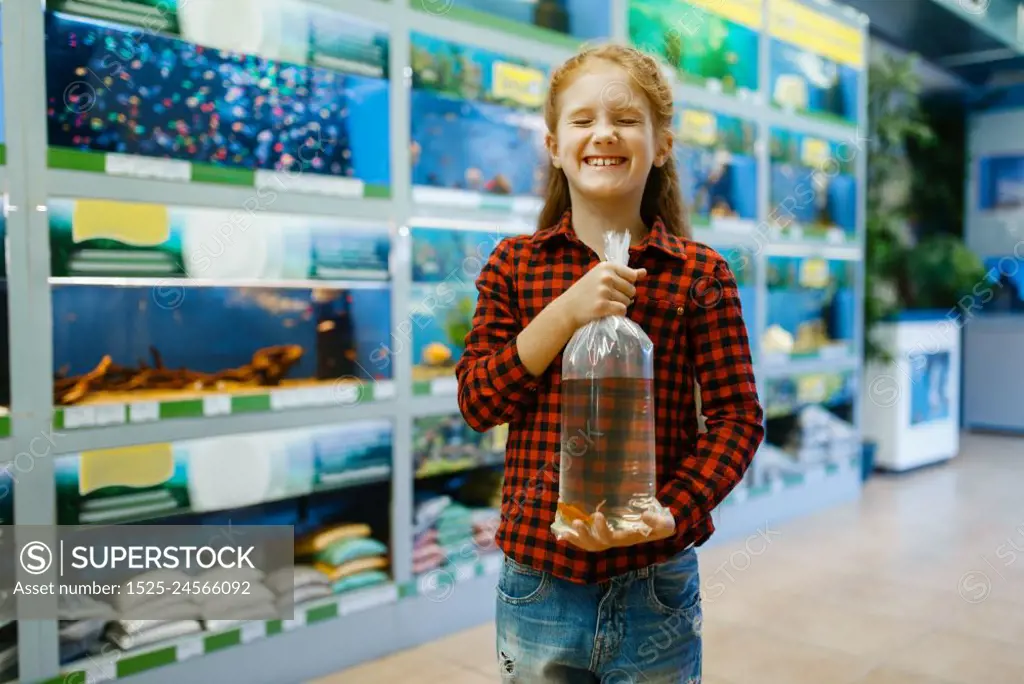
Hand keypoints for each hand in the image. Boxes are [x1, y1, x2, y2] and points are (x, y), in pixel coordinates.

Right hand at [554, 262, 645, 328]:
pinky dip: (617, 314)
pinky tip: (607, 312)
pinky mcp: (602, 306)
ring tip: (605, 304)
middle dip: (624, 296)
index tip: (612, 287)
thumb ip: (624, 274)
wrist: (566, 309)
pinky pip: (622, 310)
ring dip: (619, 305)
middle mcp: (606, 277)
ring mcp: (604, 291)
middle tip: (607, 298)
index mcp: (607, 266)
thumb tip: (644, 272)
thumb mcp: (602, 276)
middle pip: (632, 290)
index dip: (625, 285)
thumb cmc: (585, 292)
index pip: (632, 276)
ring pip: (627, 301)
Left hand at [555, 509, 675, 551]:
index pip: (611, 538)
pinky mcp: (604, 534)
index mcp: (627, 538)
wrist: (660, 527)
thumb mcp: (665, 523)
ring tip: (563, 531)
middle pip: (596, 545)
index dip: (602, 530)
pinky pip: (587, 540)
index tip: (597, 515)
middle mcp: (616, 542)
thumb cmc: (662, 524)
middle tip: (577, 522)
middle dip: (585, 536)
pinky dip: (574, 537)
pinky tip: (561, 531)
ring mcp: (609, 539)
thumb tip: (645, 515)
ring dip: (576, 539)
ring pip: (589, 545)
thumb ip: (658, 521)